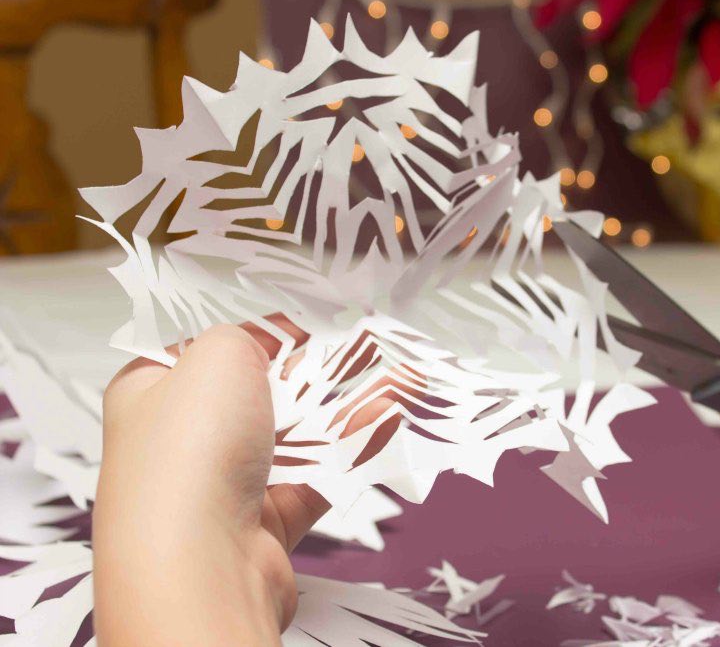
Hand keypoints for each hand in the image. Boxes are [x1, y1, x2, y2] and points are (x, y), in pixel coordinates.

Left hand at [93, 319, 396, 645]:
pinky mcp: (263, 525)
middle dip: (319, 372)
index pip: (208, 351)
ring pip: (295, 436)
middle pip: (261, 393)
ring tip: (399, 384)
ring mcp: (223, 486)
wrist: (201, 563)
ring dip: (346, 409)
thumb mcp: (216, 354)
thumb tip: (270, 345)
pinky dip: (351, 453)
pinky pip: (315, 479)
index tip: (313, 325)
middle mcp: (182, 439)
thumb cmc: (191, 449)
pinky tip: (387, 425)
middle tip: (368, 351)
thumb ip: (247, 336)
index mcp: (151, 392)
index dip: (262, 333)